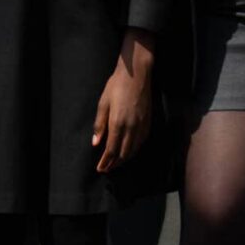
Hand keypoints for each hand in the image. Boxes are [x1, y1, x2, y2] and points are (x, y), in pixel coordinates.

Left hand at [91, 29, 155, 172]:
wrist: (137, 75)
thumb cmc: (116, 86)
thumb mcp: (103, 104)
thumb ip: (100, 125)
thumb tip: (96, 143)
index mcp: (118, 123)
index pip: (111, 150)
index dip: (106, 162)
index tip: (100, 169)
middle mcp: (131, 128)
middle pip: (123, 153)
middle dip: (114, 164)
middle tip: (107, 169)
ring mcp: (142, 126)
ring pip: (134, 150)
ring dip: (125, 159)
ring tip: (116, 164)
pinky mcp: (148, 123)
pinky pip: (141, 142)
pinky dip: (134, 151)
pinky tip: (129, 152)